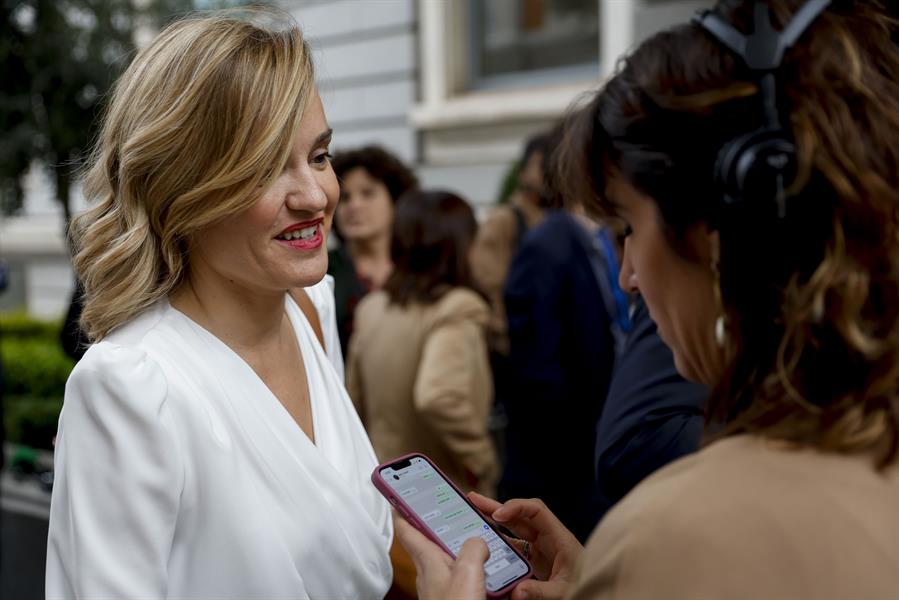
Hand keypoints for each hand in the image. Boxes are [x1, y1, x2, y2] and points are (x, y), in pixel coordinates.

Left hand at [395, 515, 488, 599]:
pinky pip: (454, 576)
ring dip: (450, 546)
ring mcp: (437, 588)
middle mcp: (428, 574)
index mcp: (427, 561)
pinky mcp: (448, 598)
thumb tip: (479, 542)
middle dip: (431, 526)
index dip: (401, 513)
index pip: (406, 531)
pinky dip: (463, 568)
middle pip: (424, 543)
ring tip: (467, 537)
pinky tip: (478, 571)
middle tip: (440, 510)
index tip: (398, 499)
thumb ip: (473, 548)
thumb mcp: (467, 571)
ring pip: (440, 560)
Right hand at [468, 493, 583, 599]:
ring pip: (515, 529)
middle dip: (497, 507)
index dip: (516, 507)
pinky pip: (515, 546)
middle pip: (520, 515)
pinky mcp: (537, 560)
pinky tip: (485, 542)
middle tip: (473, 500)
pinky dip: (500, 542)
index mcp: (560, 538)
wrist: (598, 594)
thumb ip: (542, 591)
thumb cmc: (587, 585)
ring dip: (495, 521)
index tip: (497, 515)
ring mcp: (542, 548)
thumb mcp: (565, 591)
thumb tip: (516, 591)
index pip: (536, 510)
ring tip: (473, 512)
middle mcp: (549, 538)